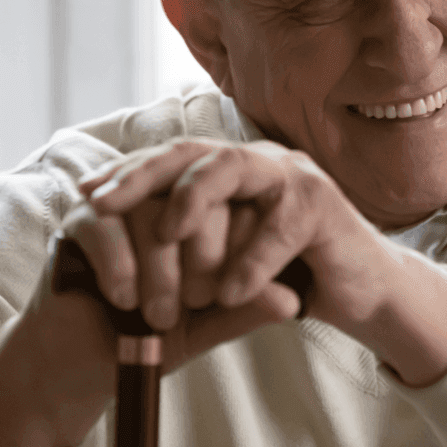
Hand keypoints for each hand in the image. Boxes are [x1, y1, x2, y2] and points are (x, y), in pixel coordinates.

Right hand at [0, 144, 305, 446]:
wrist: (83, 365)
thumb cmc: (153, 338)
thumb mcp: (207, 326)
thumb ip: (245, 309)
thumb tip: (292, 300)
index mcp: (208, 212)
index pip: (240, 203)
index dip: (242, 246)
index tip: (230, 295)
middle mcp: (168, 196)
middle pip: (201, 197)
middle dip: (204, 256)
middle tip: (198, 302)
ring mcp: (123, 202)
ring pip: (156, 211)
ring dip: (162, 270)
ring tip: (161, 316)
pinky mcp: (79, 217)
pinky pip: (108, 224)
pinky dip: (122, 266)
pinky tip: (125, 301)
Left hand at [79, 138, 399, 343]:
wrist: (362, 290)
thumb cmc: (290, 275)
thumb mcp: (230, 263)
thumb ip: (193, 250)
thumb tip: (126, 247)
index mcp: (235, 173)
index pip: (174, 160)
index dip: (129, 173)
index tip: (84, 195)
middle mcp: (261, 163)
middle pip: (194, 151)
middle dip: (142, 175)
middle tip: (100, 204)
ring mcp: (294, 177)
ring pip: (234, 166)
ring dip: (195, 200)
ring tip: (165, 235)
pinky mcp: (325, 205)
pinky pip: (281, 225)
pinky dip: (253, 261)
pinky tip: (230, 294)